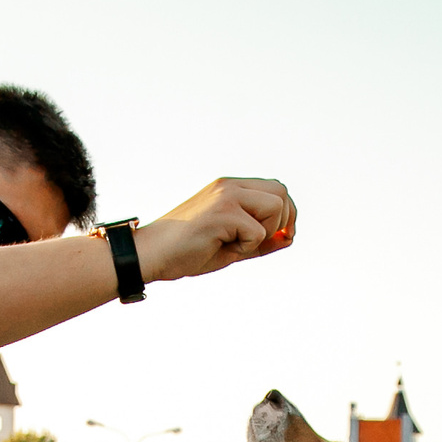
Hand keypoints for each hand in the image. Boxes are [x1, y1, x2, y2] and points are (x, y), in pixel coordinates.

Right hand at [132, 179, 295, 282]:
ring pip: (275, 207)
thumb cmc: (188, 252)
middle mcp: (230, 186)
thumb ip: (260, 240)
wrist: (152, 256)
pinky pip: (257, 231)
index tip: (282, 236)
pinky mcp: (222, 210)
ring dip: (264, 232)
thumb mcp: (232, 245)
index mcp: (231, 189)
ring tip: (237, 243)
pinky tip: (221, 246)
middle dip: (284, 221)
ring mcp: (226, 195)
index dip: (287, 214)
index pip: (276, 189)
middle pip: (281, 192)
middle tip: (264, 242)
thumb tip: (289, 238)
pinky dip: (246, 246)